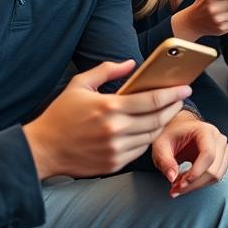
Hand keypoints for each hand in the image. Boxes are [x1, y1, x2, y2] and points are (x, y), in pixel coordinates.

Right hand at [22, 60, 189, 179]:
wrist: (42, 150)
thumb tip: (132, 63)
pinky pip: (140, 149)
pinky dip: (148, 138)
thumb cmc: (60, 115)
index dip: (173, 94)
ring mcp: (115, 149)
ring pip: (152, 135)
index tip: (185, 88)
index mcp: (109, 108)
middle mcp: (115, 130)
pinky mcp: (114, 164)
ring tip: (168, 112)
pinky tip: (150, 128)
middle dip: (174, 107)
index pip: (152, 101)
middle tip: (181, 99)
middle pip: (158, 119)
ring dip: (163, 123)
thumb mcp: (79, 85)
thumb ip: (106, 70)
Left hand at [151, 110, 227, 197]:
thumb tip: (172, 178)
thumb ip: (165, 161)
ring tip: (178, 185)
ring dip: (197, 185)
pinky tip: (187, 181)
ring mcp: (223, 148)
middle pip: (214, 169)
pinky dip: (201, 183)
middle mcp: (218, 139)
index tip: (180, 183)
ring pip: (217, 175)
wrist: (179, 128)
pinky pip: (216, 176)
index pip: (208, 155)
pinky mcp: (222, 158)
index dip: (196, 172)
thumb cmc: (170, 134)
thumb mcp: (160, 146)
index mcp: (205, 131)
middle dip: (193, 183)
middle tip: (175, 189)